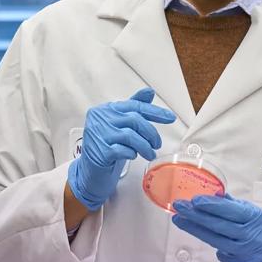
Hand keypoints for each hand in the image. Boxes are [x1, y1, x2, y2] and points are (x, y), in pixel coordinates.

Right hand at [66, 87, 175, 210]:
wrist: (91, 169)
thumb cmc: (107, 145)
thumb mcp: (121, 124)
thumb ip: (133, 108)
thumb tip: (149, 92)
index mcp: (106, 109)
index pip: (134, 105)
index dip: (154, 111)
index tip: (169, 118)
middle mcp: (100, 118)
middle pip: (134, 120)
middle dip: (151, 133)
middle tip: (157, 144)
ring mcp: (99, 135)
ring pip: (130, 136)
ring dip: (145, 146)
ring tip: (149, 154)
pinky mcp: (100, 151)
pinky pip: (123, 150)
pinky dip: (132, 153)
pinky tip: (133, 156)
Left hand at [170, 194, 261, 261]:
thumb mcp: (256, 216)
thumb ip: (236, 206)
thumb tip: (214, 194)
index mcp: (256, 219)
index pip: (230, 211)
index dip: (211, 206)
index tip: (194, 199)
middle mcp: (250, 237)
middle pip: (218, 225)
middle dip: (196, 215)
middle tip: (179, 206)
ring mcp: (244, 254)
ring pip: (214, 240)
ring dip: (194, 229)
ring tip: (179, 219)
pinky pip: (220, 253)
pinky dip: (212, 243)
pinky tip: (202, 235)